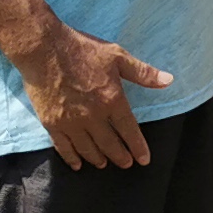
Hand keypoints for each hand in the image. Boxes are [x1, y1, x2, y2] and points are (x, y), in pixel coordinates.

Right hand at [14, 24, 175, 168]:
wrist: (43, 48)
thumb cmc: (81, 49)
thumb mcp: (117, 56)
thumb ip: (143, 72)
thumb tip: (169, 80)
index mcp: (112, 100)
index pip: (129, 131)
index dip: (138, 147)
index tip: (144, 159)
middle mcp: (93, 116)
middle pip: (110, 144)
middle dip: (121, 157)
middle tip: (127, 164)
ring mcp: (71, 122)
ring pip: (88, 149)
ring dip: (98, 159)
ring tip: (104, 164)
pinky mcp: (51, 123)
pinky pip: (64, 147)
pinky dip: (72, 158)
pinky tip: (77, 164)